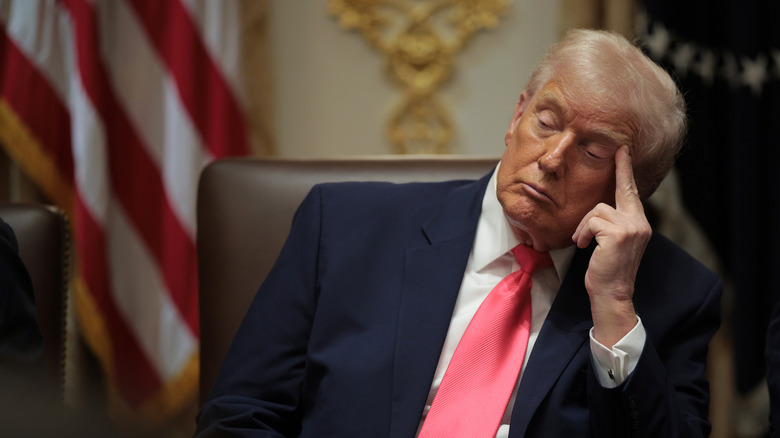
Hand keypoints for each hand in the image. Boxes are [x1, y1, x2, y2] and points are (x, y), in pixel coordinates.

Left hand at [571, 145, 650, 346]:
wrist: (611, 294)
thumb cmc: (607, 270)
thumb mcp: (613, 244)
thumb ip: (613, 225)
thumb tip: (599, 211)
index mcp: (639, 224)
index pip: (632, 193)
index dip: (627, 171)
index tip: (624, 152)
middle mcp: (640, 223)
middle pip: (622, 190)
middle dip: (621, 169)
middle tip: (618, 150)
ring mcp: (631, 227)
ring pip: (598, 209)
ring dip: (584, 225)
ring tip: (582, 242)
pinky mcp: (618, 233)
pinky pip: (592, 221)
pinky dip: (583, 232)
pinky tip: (583, 246)